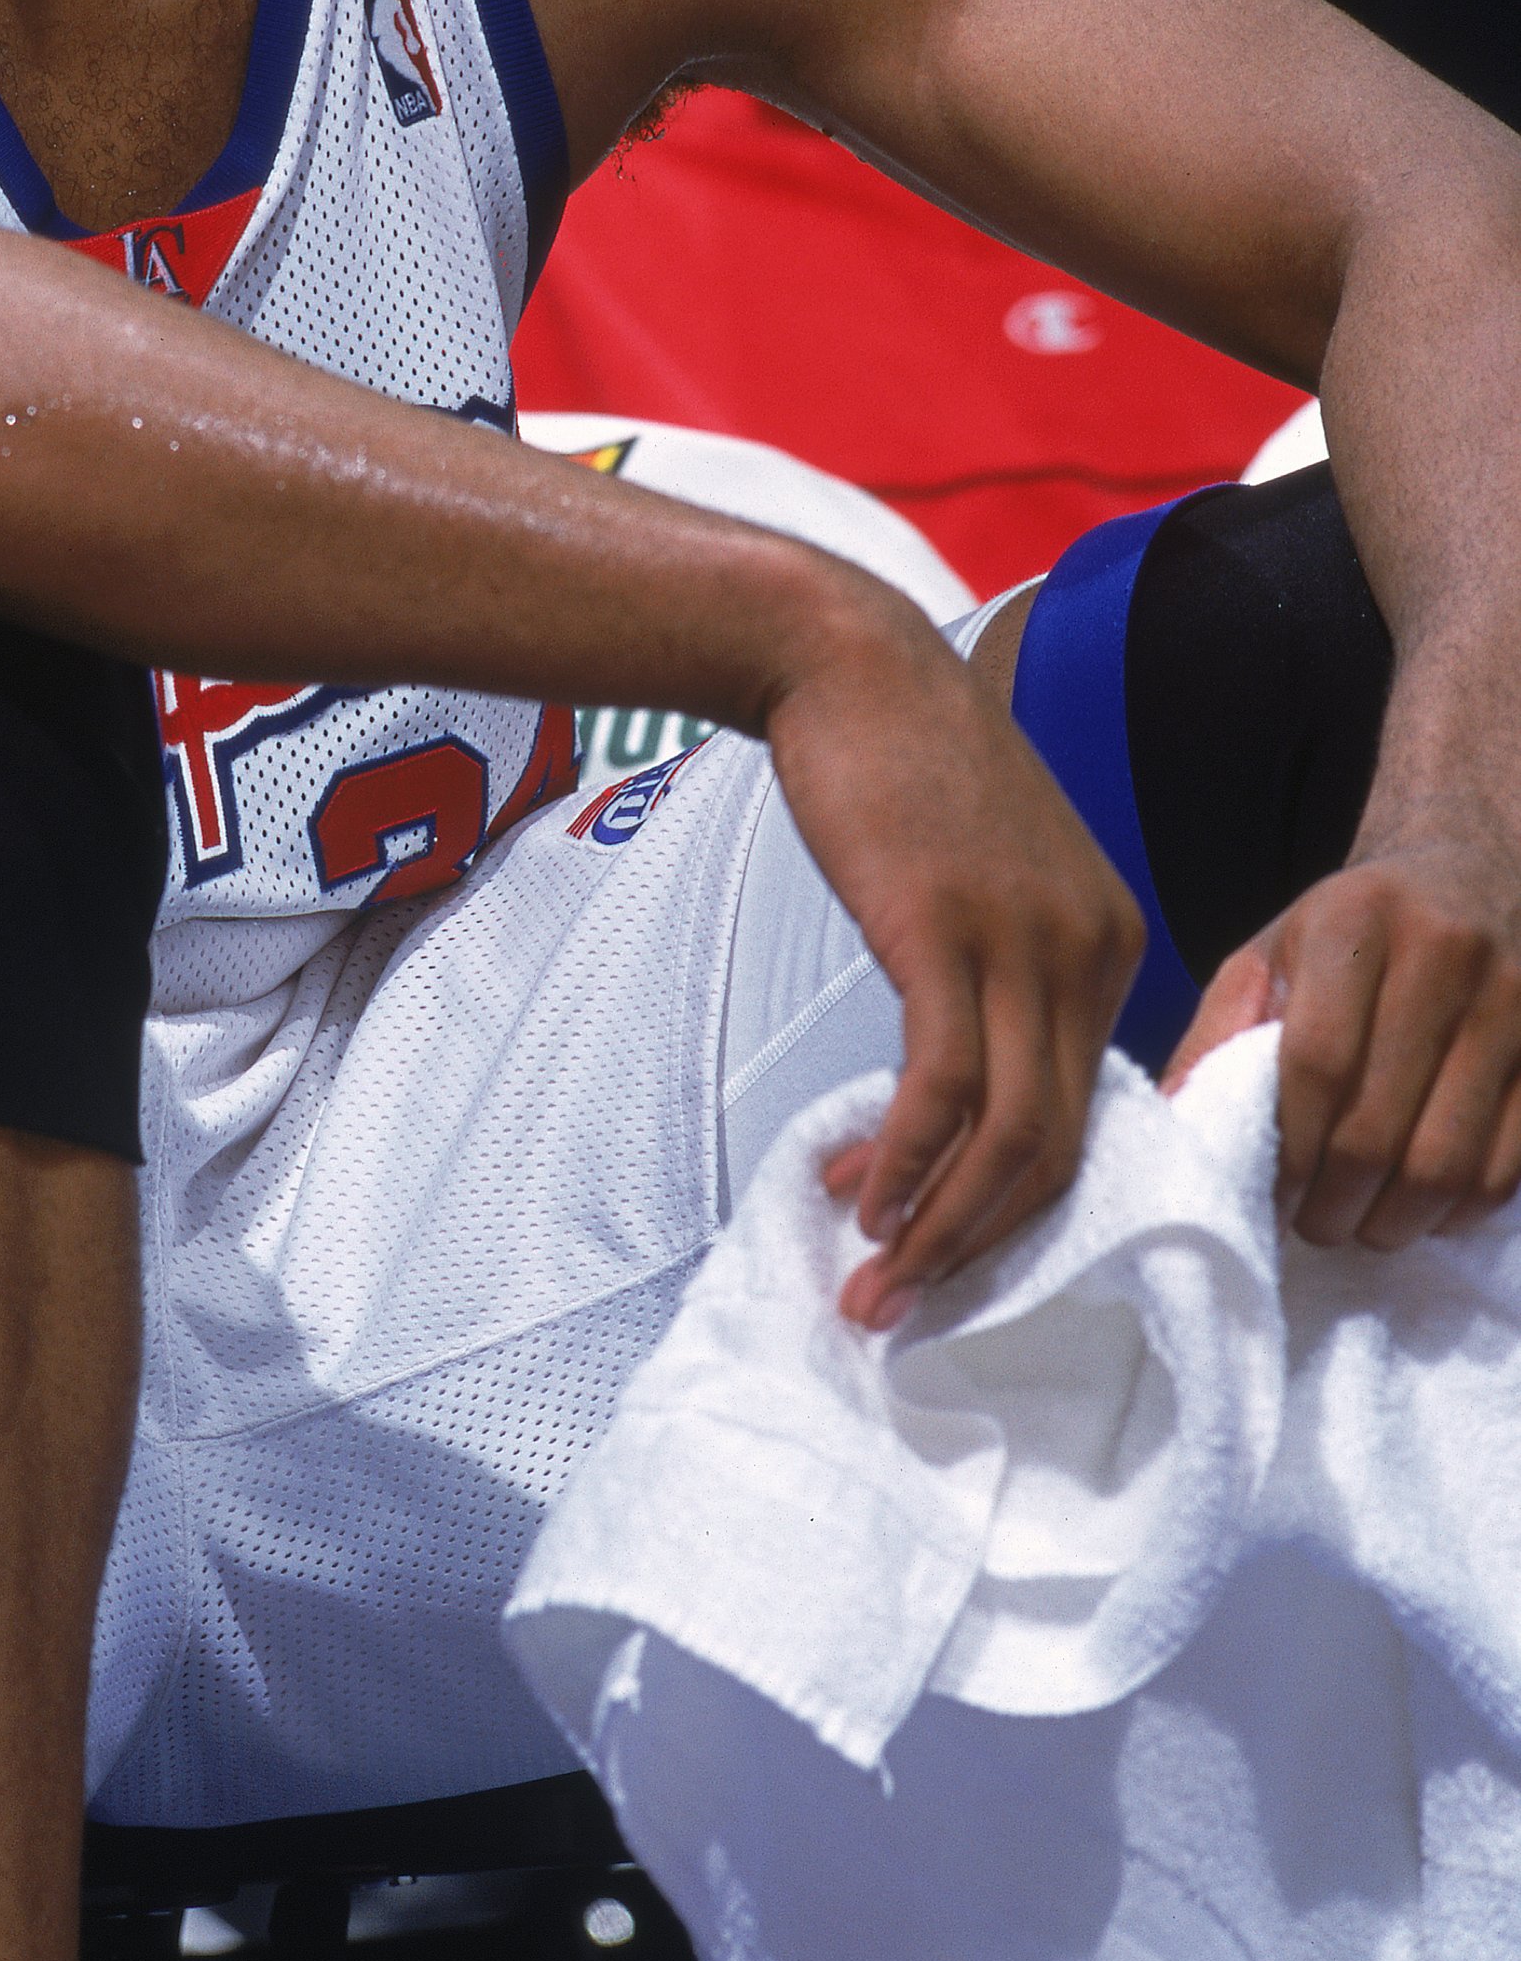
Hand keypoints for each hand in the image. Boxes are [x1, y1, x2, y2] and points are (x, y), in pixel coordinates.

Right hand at [767, 584, 1144, 1330]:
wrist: (845, 660)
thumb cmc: (900, 763)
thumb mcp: (988, 872)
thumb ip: (1001, 965)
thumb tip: (958, 1084)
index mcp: (1115, 939)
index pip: (1092, 1110)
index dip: (1014, 1199)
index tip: (936, 1240)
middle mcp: (1091, 947)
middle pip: (1064, 1144)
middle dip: (982, 1242)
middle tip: (901, 1300)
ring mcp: (1024, 940)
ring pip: (1014, 1135)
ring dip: (941, 1224)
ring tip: (873, 1276)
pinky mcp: (945, 932)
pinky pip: (943, 1087)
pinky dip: (908, 1160)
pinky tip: (861, 1194)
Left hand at [1161, 819, 1520, 1246]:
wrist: (1475, 872)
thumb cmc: (1357, 929)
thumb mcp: (1277, 950)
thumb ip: (1222, 1029)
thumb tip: (1174, 1121)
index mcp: (1358, 920)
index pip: (1317, 1062)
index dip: (1287, 1148)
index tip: (1266, 1194)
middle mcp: (1446, 952)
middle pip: (1379, 1126)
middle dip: (1334, 1202)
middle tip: (1311, 1224)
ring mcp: (1517, 1002)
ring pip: (1449, 1163)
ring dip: (1395, 1220)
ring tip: (1361, 1224)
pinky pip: (1509, 1169)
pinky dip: (1458, 1210)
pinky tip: (1422, 1206)